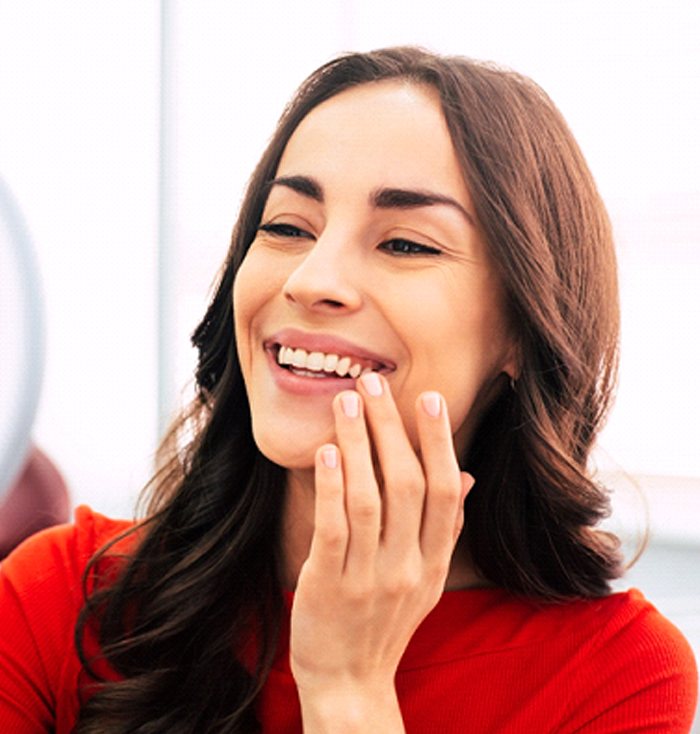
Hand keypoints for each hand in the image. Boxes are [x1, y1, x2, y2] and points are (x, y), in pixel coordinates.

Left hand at [290, 371, 472, 729]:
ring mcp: (368, 579)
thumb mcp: (426, 579)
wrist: (350, 682)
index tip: (427, 398)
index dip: (439, 442)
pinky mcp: (329, 587)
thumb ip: (444, 528)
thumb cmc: (385, 620)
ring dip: (360, 446)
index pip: (444, 492)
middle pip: (407, 485)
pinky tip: (327, 451)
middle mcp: (408, 567)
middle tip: (374, 383)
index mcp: (433, 562)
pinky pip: (334, 530)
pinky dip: (331, 488)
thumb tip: (465, 476)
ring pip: (370, 500)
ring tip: (346, 402)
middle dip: (391, 429)